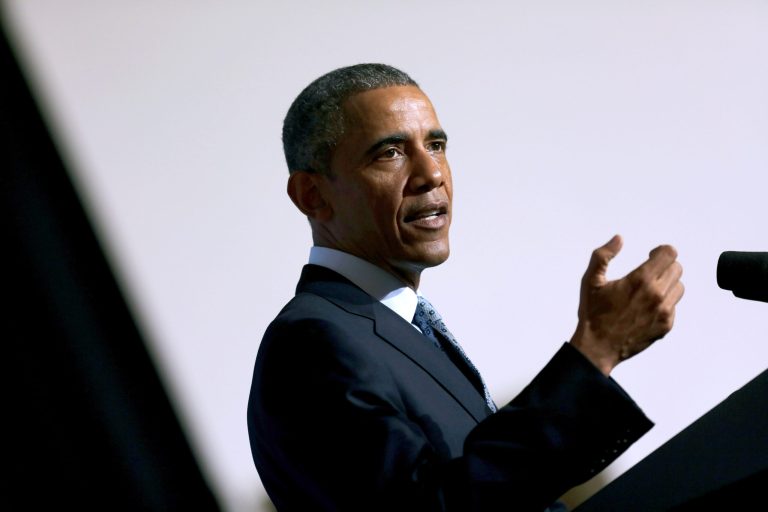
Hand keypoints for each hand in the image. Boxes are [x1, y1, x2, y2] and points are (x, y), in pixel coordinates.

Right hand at [569, 235, 684, 375]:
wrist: (598, 346)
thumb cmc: (593, 313)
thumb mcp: (590, 281)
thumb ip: (603, 255)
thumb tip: (619, 239)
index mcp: (640, 280)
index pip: (669, 254)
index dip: (661, 250)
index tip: (651, 254)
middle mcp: (656, 295)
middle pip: (677, 268)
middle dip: (664, 265)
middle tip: (649, 271)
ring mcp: (664, 312)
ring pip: (679, 287)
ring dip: (667, 283)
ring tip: (649, 289)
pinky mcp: (666, 325)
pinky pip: (674, 306)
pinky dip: (665, 302)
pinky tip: (647, 306)